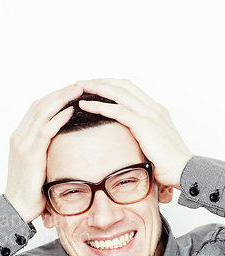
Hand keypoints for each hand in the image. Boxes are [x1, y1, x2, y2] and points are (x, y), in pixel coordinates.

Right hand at [4, 85, 82, 222]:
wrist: (17, 207)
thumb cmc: (29, 189)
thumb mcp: (37, 164)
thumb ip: (45, 149)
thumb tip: (64, 141)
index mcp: (20, 137)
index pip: (36, 108)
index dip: (54, 97)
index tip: (71, 91)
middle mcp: (19, 137)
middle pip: (39, 105)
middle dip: (60, 93)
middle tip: (79, 85)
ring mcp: (23, 145)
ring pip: (42, 113)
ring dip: (61, 99)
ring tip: (78, 91)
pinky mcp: (31, 155)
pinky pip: (45, 131)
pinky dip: (58, 118)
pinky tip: (71, 111)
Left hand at [75, 78, 192, 189]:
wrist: (182, 169)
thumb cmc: (167, 162)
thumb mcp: (151, 143)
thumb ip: (139, 134)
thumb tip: (123, 138)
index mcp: (155, 110)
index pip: (129, 89)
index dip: (110, 85)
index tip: (93, 85)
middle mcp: (152, 108)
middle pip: (122, 86)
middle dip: (100, 81)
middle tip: (81, 82)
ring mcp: (149, 114)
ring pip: (118, 93)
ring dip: (96, 88)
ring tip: (78, 88)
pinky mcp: (143, 125)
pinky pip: (116, 110)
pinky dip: (98, 106)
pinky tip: (84, 105)